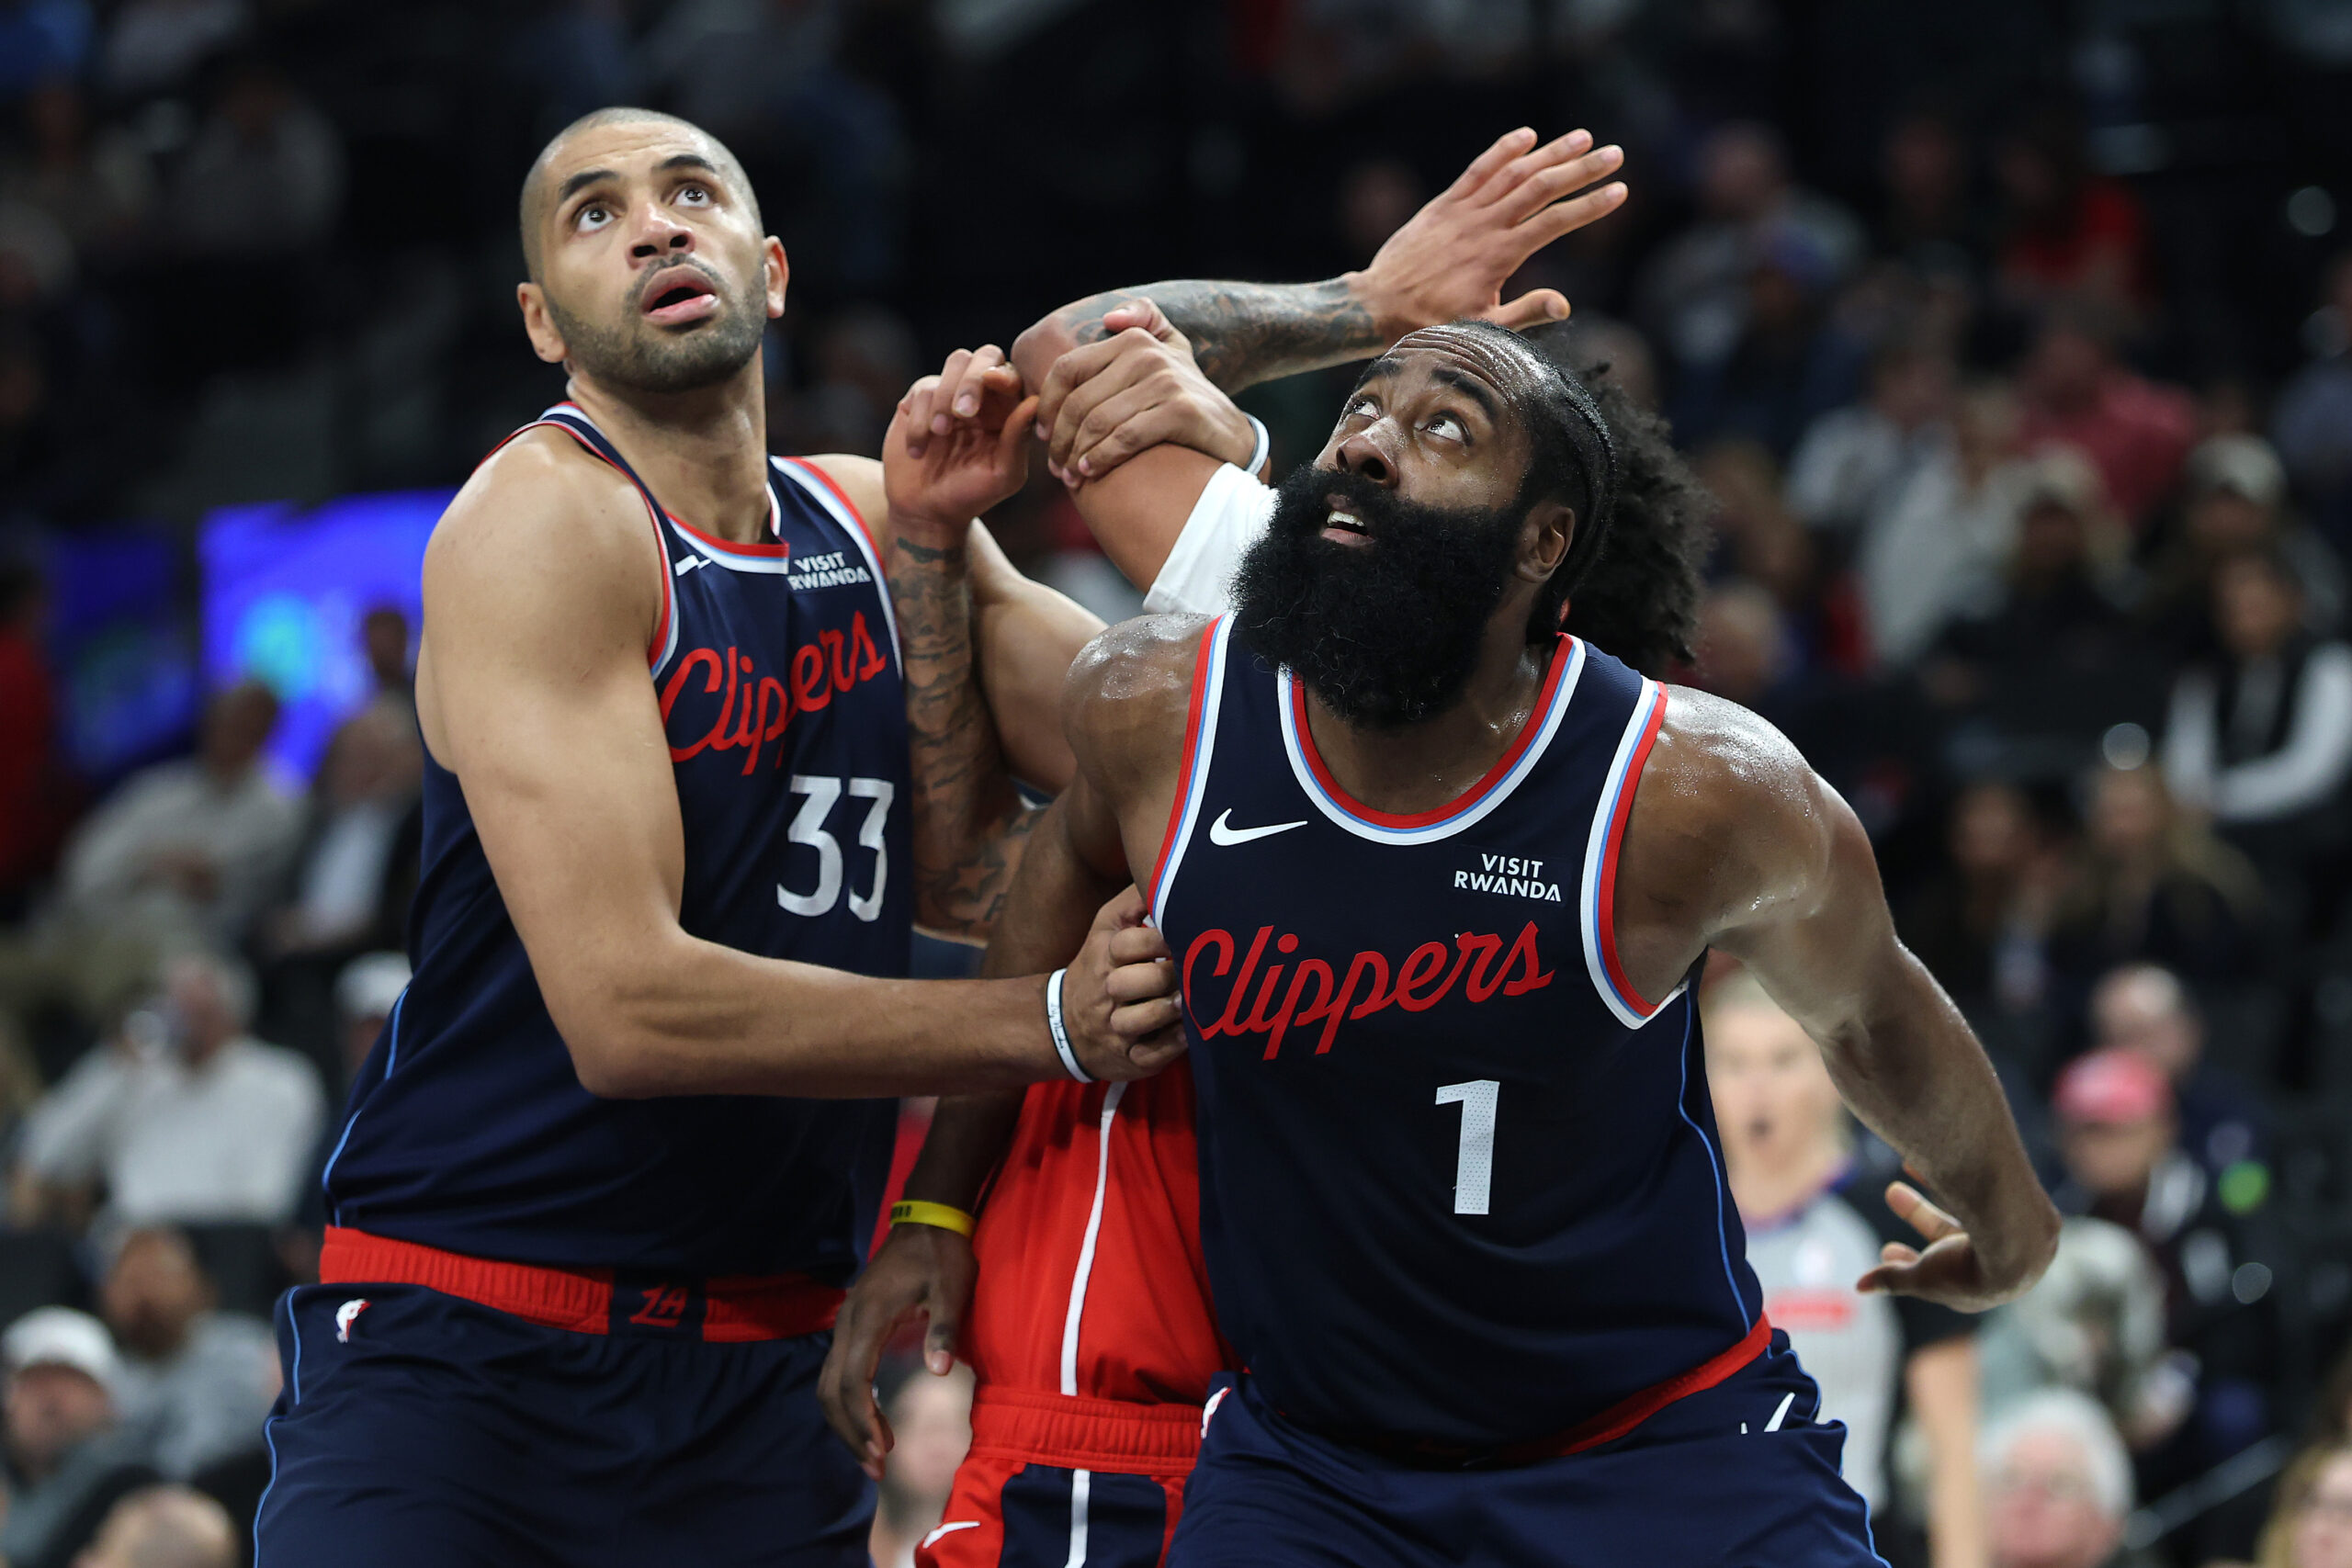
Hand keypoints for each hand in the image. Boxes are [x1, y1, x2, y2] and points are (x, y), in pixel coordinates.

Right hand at [817, 1219, 975, 1478]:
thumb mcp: (953, 1287)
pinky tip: (865, 1422)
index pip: (853, 1381)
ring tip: (871, 1454)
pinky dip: (845, 1403)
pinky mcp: (851, 1324)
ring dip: (845, 1422)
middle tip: (877, 1467)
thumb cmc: (941, 1254)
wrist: (926, 1220)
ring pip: (828, 1384)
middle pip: (832, 1391)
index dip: (864, 1422)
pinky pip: (836, 1372)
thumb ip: (944, 1328)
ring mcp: (845, 1323)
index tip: (883, 1451)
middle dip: (850, 1433)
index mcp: (869, 1317)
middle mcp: (847, 1323)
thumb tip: (940, 1371)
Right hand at [884, 345, 1039, 532]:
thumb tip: (1033, 402)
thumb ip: (1018, 439)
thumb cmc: (972, 494)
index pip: (1012, 374)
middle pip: (983, 355)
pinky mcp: (918, 399)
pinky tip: (919, 450)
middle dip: (973, 379)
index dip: (1004, 374)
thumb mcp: (1003, 475)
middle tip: (963, 413)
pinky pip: (922, 390)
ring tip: (939, 433)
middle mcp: (982, 395)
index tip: (994, 383)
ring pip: (954, 363)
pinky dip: (919, 420)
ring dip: (946, 397)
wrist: (926, 510)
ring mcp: (949, 393)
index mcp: (1008, 410)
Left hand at [1034, 300, 1258, 486]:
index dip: (1048, 404)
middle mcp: (1147, 354)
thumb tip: (1112, 318)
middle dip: (1061, 440)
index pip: (1068, 368)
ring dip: (1077, 455)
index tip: (1044, 433)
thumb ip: (1145, 322)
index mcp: (1132, 339)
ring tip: (1070, 476)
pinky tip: (1092, 472)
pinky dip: (1102, 458)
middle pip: (1080, 401)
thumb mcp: (1171, 351)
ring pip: (1098, 422)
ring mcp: (1165, 381)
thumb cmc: (1186, 398)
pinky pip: (1125, 437)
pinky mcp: (1180, 410)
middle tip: (1056, 467)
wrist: (1232, 434)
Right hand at [1060, 885, 1183, 1080]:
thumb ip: (1133, 900)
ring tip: (1191, 1001)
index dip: (1160, 939)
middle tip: (1197, 969)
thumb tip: (1162, 864)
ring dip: (1168, 1011)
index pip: (1129, 944)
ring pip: (1138, 1020)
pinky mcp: (1126, 1059)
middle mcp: (1106, 991)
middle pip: (1134, 981)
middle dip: (1167, 975)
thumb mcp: (1105, 927)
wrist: (1062, 1024)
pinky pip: (1148, 1056)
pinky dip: (1170, 1046)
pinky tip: (1191, 1033)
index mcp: (1104, 955)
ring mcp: (1114, 1028)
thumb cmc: (1098, 966)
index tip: (1186, 934)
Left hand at [1350, 126, 1627, 346]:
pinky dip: (1502, 151)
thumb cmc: (1432, 322)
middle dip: (1581, 170)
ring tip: (1583, 138)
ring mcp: (1463, 211)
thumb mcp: (1482, 328)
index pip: (1555, 222)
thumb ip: (1524, 314)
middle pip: (1541, 188)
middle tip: (1615, 154)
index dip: (1590, 205)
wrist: (1379, 304)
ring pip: (1513, 173)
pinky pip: (1477, 170)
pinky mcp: (1443, 204)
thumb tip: (1564, 305)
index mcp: (1499, 256)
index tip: (1619, 191)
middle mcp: (1484, 226)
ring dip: (1550, 153)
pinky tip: (1527, 136)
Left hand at [1856, 1181, 2045, 1311]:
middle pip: (1954, 1236)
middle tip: (1891, 1192)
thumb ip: (1894, 1280)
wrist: (2017, 1242)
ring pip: (1972, 1210)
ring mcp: (2022, 1239)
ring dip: (1937, 1188)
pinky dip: (1962, 1176)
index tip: (1885, 1248)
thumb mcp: (1923, 1275)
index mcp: (1983, 1290)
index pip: (1942, 1276)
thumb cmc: (1966, 1267)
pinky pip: (1989, 1193)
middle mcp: (2006, 1267)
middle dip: (1919, 1215)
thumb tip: (1860, 1287)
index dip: (1911, 1261)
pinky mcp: (2031, 1210)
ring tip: (1906, 1163)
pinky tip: (1937, 1160)